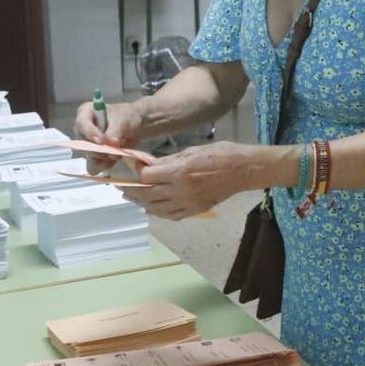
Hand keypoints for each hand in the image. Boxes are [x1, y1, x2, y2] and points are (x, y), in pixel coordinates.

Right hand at [74, 99, 145, 170]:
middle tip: (113, 150)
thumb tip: (112, 144)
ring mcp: (87, 145)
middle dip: (98, 150)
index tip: (101, 140)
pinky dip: (106, 164)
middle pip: (82, 145)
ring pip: (88, 158)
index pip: (81, 124)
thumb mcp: (122, 120)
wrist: (134, 125)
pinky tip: (116, 157)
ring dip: (103, 159)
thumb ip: (115, 131)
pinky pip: (95, 167)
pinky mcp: (94, 157)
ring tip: (117, 153)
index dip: (90, 133)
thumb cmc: (125, 116)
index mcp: (85, 113)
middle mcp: (82, 130)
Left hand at [134, 141, 259, 219]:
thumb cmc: (221, 153)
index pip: (147, 176)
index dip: (135, 172)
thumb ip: (169, 160)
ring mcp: (189, 203)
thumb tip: (150, 165)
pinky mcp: (196, 210)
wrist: (245, 170)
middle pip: (147, 194)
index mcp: (180, 171)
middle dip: (131, 190)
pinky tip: (150, 208)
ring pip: (156, 208)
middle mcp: (181, 190)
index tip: (132, 166)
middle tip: (120, 186)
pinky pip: (171, 215)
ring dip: (141, 203)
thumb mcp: (192, 150)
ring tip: (131, 198)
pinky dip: (158, 212)